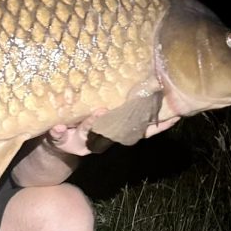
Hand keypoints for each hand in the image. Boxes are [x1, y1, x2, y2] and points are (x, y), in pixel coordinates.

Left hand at [41, 111, 181, 156]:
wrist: (57, 145)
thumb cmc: (87, 123)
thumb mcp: (107, 115)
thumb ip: (126, 104)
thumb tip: (153, 85)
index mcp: (116, 131)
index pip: (141, 129)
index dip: (159, 124)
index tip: (174, 115)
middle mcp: (102, 139)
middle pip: (117, 132)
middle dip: (124, 122)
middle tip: (130, 108)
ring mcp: (82, 141)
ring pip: (89, 134)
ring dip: (92, 125)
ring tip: (97, 112)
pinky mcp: (61, 141)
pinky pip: (59, 137)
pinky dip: (58, 133)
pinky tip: (56, 128)